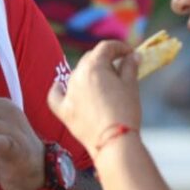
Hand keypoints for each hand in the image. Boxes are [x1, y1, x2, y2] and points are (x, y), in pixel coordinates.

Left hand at [47, 40, 142, 155]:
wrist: (113, 142)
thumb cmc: (125, 112)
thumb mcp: (131, 86)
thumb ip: (130, 67)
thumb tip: (133, 56)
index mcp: (94, 66)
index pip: (106, 47)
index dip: (120, 47)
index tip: (129, 54)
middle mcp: (77, 76)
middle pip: (90, 59)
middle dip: (105, 60)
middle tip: (120, 68)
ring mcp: (68, 93)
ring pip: (77, 75)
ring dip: (89, 74)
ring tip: (103, 84)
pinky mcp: (63, 111)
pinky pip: (56, 95)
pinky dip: (59, 89)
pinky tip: (61, 86)